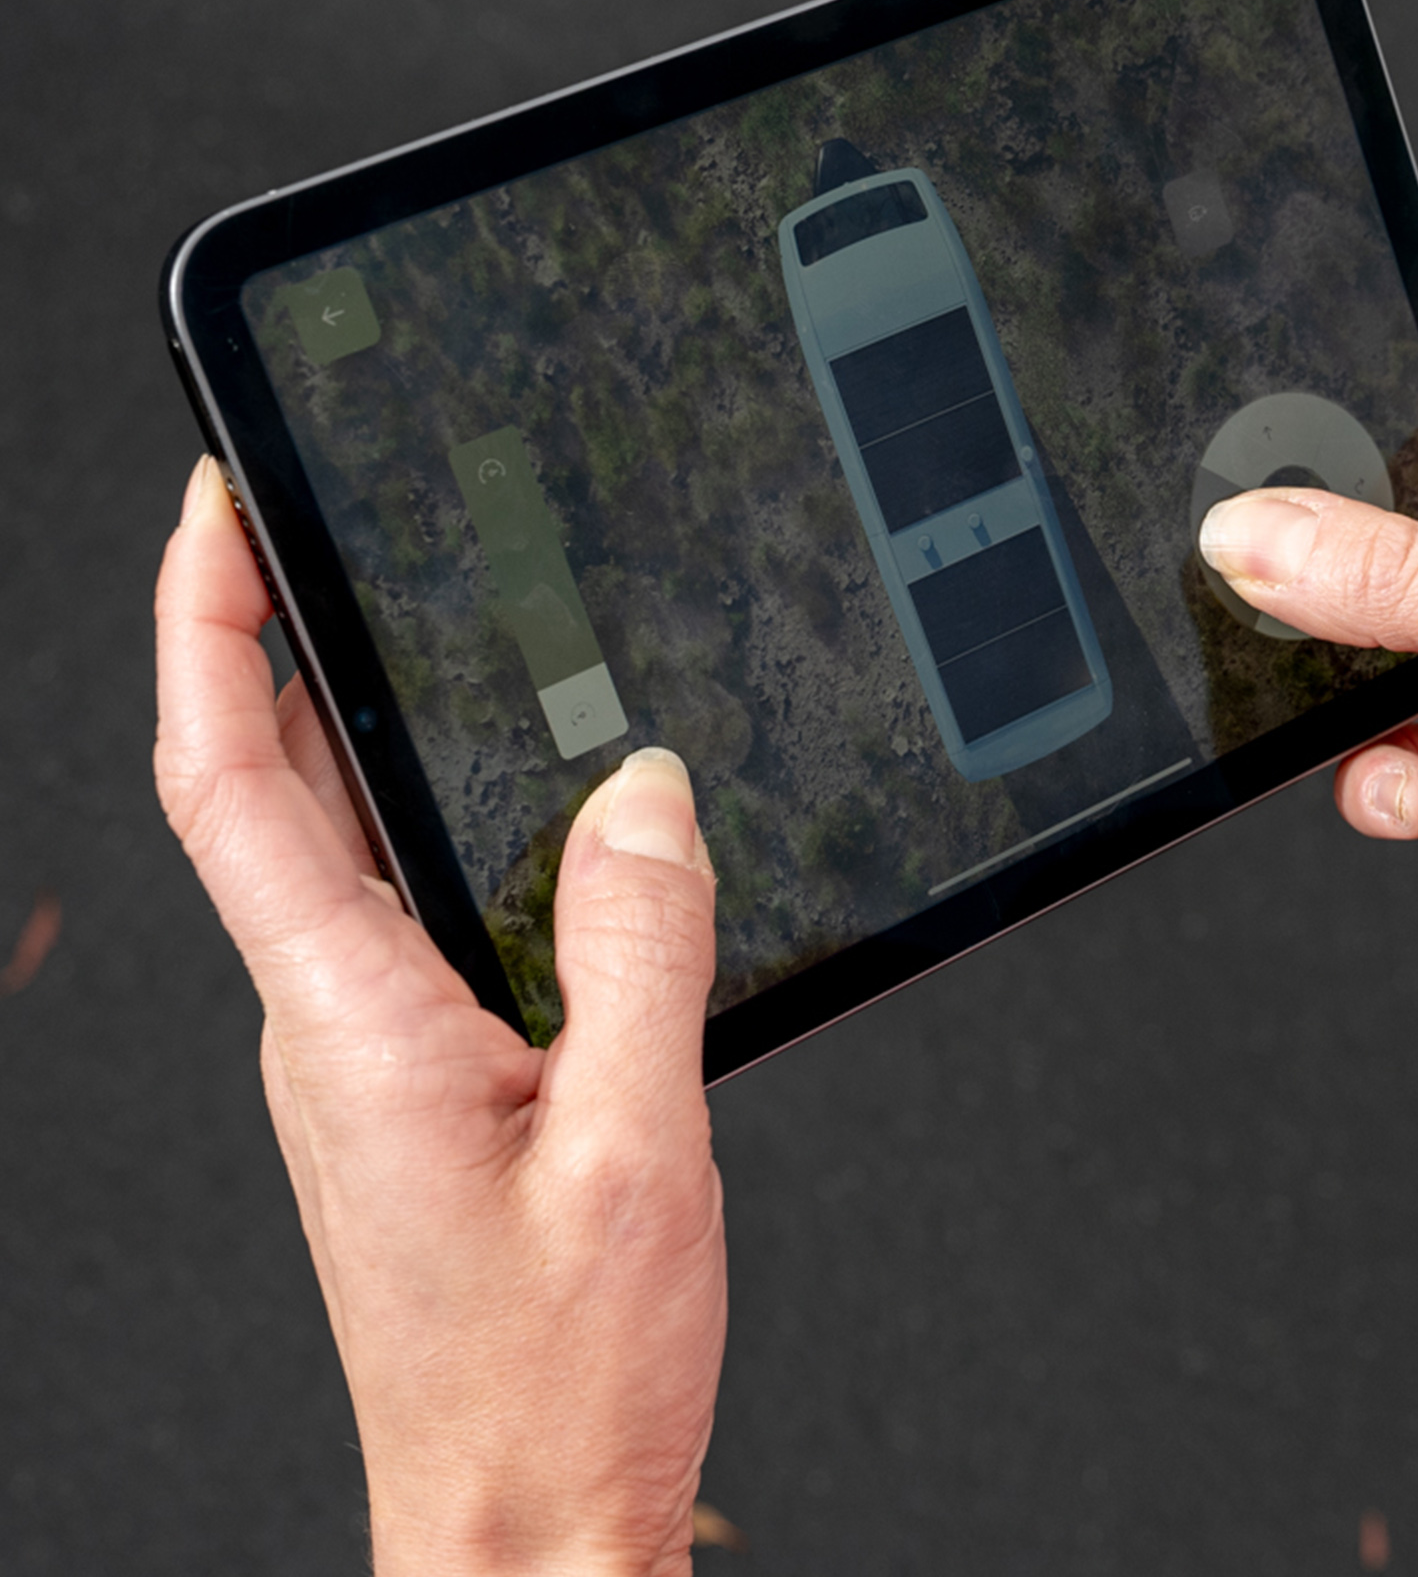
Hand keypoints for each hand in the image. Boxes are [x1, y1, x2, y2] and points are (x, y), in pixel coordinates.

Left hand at [155, 458, 725, 1576]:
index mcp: (348, 1023)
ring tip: (399, 630)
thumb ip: (637, 946)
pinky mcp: (406, 1086)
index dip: (205, 628)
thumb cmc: (555, 1378)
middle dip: (261, 641)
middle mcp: (325, 1028)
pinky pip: (391, 914)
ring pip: (327, 851)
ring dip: (342, 728)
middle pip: (256, 793)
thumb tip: (643, 790)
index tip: (217, 510)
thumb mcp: (633, 1143)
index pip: (225, 781)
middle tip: (304, 528)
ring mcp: (358, 1059)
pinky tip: (506, 805)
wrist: (521, 1523)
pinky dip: (422, 822)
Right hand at [1197, 287, 1417, 1081]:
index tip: (1312, 357)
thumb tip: (1255, 534)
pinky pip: (1412, 754)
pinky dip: (1386, 781)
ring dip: (1346, 682)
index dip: (1414, 335)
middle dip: (1338, 535)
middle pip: (1416, 502)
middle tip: (1267, 556)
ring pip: (1394, 641)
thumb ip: (1399, 578)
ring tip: (1327, 703)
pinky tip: (1402, 799)